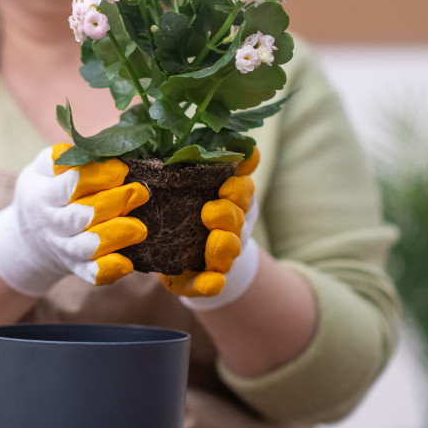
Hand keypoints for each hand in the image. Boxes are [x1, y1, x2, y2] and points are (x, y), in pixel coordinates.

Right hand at [0, 143, 148, 296]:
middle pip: (79, 217)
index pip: (68, 186)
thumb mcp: (43, 169)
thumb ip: (64, 158)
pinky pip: (91, 274)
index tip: (121, 169)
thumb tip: (96, 149)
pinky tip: (127, 263)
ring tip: (140, 228)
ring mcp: (64, 249)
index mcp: (41, 194)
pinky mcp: (77, 267)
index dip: (96, 177)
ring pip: (87, 247)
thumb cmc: (47, 190)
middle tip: (140, 192)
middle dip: (113, 204)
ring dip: (115, 237)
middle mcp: (51, 224)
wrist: (30, 236)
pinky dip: (109, 271)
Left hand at [160, 147, 260, 308]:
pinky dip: (212, 284)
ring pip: (228, 250)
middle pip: (237, 219)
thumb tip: (243, 144)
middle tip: (211, 210)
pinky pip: (212, 284)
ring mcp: (219, 255)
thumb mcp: (197, 181)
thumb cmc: (189, 209)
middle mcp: (230, 228)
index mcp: (229, 201)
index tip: (227, 183)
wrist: (185, 256)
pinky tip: (210, 282)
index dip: (239, 187)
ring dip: (223, 246)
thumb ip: (213, 160)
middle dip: (228, 214)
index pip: (243, 190)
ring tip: (215, 240)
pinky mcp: (204, 279)